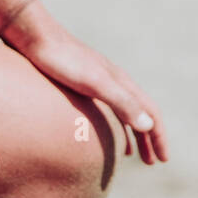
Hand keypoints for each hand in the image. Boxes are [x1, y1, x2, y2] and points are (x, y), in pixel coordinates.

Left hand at [22, 30, 168, 165]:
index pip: (150, 112)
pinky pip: (104, 109)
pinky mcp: (79, 83)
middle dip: (149, 138)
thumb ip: (121, 102)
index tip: (163, 160)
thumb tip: (148, 125)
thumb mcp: (94, 83)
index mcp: (121, 82)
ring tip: (132, 154)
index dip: (159, 137)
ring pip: (122, 111)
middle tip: (153, 161)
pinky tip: (100, 135)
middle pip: (140, 112)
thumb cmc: (62, 61)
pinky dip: (110, 126)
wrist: (33, 36)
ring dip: (131, 133)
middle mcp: (114, 80)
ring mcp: (97, 81)